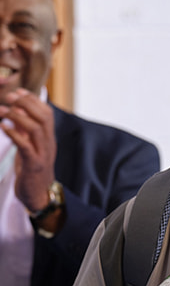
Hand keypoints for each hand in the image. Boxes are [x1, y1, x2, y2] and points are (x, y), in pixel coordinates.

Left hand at [0, 88, 56, 211]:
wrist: (38, 195)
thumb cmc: (31, 171)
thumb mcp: (29, 147)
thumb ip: (25, 130)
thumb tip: (17, 110)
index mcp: (49, 139)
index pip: (47, 113)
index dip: (33, 100)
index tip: (18, 91)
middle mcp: (49, 144)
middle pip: (43, 117)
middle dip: (26, 103)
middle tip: (10, 96)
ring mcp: (43, 154)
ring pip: (36, 129)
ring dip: (19, 116)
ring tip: (4, 110)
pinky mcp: (34, 165)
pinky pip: (26, 146)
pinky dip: (14, 134)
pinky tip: (3, 126)